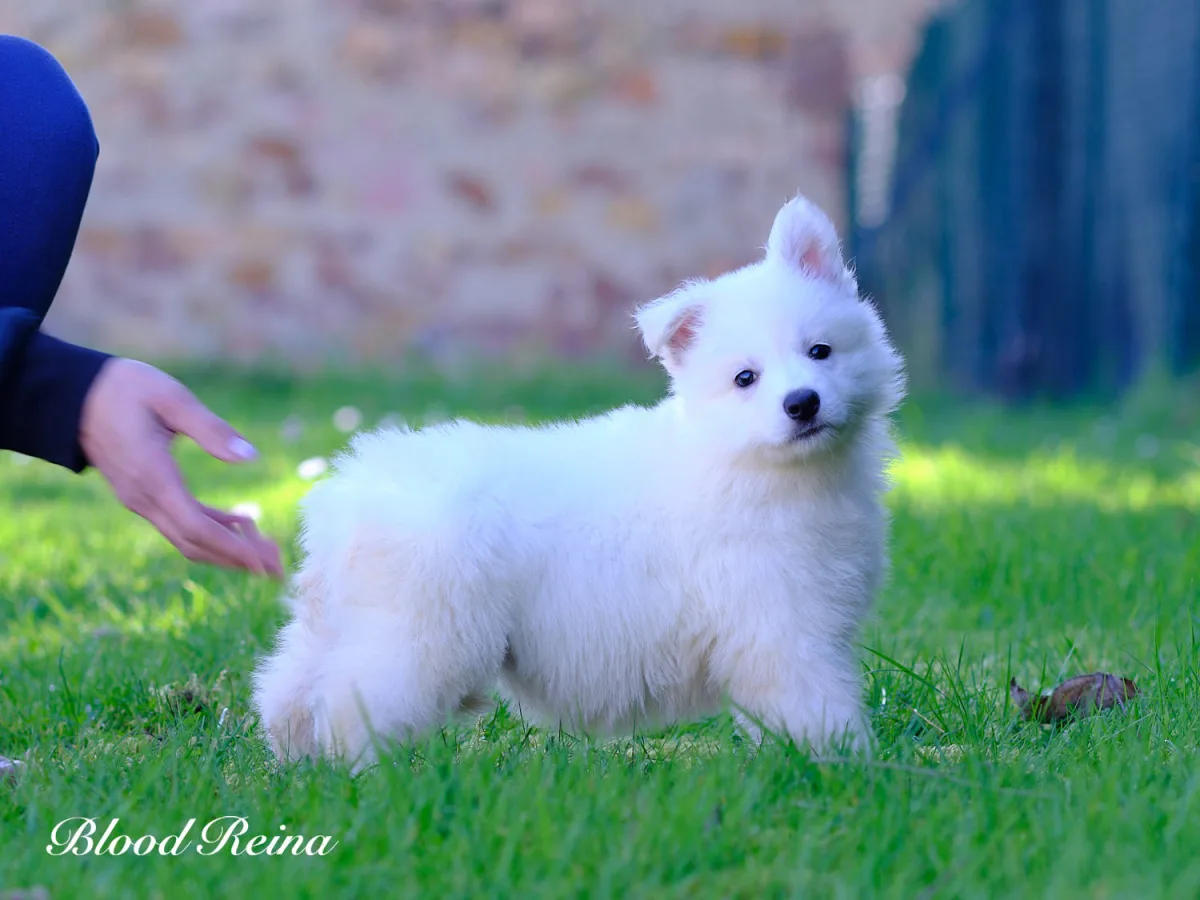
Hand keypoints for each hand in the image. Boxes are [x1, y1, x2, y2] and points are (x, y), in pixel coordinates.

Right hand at [80, 358, 283, 577]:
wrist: (74, 395)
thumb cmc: (125, 389)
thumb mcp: (171, 398)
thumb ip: (211, 428)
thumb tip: (250, 456)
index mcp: (153, 476)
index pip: (197, 527)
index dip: (233, 548)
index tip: (264, 562)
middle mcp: (144, 498)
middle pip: (195, 543)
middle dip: (238, 559)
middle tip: (278, 568)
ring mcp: (141, 500)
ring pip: (187, 539)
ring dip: (227, 549)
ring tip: (268, 551)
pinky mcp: (143, 496)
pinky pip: (180, 524)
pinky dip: (212, 530)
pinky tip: (242, 524)